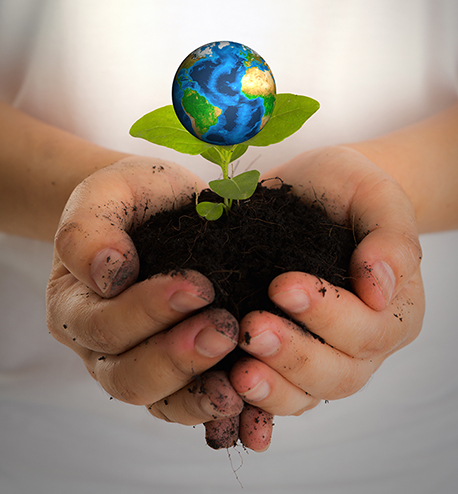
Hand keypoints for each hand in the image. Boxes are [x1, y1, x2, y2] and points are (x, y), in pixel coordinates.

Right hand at [47, 156, 243, 428]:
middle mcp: (100, 347)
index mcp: (75, 306)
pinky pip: (188, 404)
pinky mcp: (174, 373)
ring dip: (199, 392)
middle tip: (225, 329)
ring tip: (239, 376)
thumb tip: (108, 274)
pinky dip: (215, 408)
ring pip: (158, 401)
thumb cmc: (134, 200)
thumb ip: (89, 229)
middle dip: (178, 357)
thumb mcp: (106, 193)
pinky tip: (245, 401)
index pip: (103, 325)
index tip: (198, 286)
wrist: (160, 210)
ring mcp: (137, 363)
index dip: (148, 312)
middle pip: (128, 375)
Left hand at [229, 146, 424, 450]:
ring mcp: (324, 356)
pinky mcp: (286, 356)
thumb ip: (389, 238)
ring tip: (237, 373)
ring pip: (306, 394)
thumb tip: (380, 289)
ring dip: (272, 388)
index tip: (281, 285)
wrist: (316, 193)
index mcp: (392, 310)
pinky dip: (254, 403)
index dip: (326, 315)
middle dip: (294, 355)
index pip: (368, 329)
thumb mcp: (376, 196)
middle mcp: (361, 344)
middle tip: (253, 329)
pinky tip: (228, 396)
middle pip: (337, 373)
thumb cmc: (349, 190)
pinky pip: (276, 393)